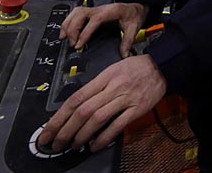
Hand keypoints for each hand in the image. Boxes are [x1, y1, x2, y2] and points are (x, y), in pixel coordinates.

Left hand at [38, 55, 166, 152]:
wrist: (163, 66)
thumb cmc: (136, 68)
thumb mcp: (112, 70)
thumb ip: (96, 87)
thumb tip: (77, 107)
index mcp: (103, 78)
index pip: (75, 98)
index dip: (59, 116)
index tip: (48, 130)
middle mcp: (111, 88)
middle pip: (82, 110)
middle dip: (65, 130)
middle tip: (55, 144)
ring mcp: (125, 99)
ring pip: (97, 118)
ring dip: (81, 135)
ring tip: (72, 146)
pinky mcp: (137, 109)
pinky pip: (117, 125)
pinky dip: (104, 137)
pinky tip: (94, 146)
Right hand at [59, 2, 146, 57]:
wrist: (135, 7)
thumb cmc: (133, 15)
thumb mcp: (133, 28)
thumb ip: (128, 41)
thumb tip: (124, 55)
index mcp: (110, 12)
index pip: (93, 21)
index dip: (84, 33)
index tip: (78, 45)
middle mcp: (99, 9)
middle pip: (80, 14)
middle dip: (73, 29)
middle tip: (72, 44)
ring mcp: (94, 10)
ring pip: (75, 12)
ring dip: (67, 24)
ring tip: (64, 38)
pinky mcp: (91, 13)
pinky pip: (75, 14)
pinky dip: (68, 22)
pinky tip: (65, 31)